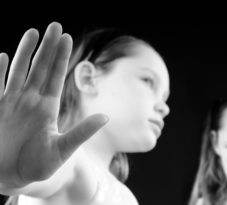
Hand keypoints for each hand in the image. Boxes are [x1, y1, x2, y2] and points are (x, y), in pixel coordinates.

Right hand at [0, 22, 107, 187]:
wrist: (13, 178)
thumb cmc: (39, 167)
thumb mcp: (63, 149)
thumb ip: (82, 132)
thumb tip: (106, 117)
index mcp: (48, 108)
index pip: (56, 76)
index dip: (61, 58)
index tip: (67, 38)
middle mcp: (32, 101)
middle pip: (41, 68)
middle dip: (48, 47)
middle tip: (55, 26)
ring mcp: (12, 103)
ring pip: (19, 71)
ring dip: (25, 52)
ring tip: (33, 32)